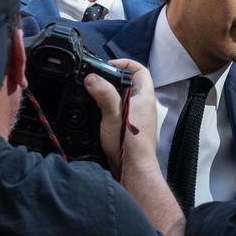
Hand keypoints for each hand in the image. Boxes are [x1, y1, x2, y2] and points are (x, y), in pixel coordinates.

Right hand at [85, 59, 157, 175]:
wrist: (133, 171)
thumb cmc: (129, 144)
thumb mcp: (113, 114)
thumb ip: (103, 94)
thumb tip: (91, 78)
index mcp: (144, 98)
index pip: (141, 70)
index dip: (126, 63)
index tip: (109, 65)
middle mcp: (144, 107)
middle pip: (131, 84)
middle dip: (114, 79)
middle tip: (98, 80)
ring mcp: (139, 119)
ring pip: (125, 99)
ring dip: (110, 95)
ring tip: (94, 95)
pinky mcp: (131, 130)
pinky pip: (121, 113)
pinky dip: (110, 109)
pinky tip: (97, 114)